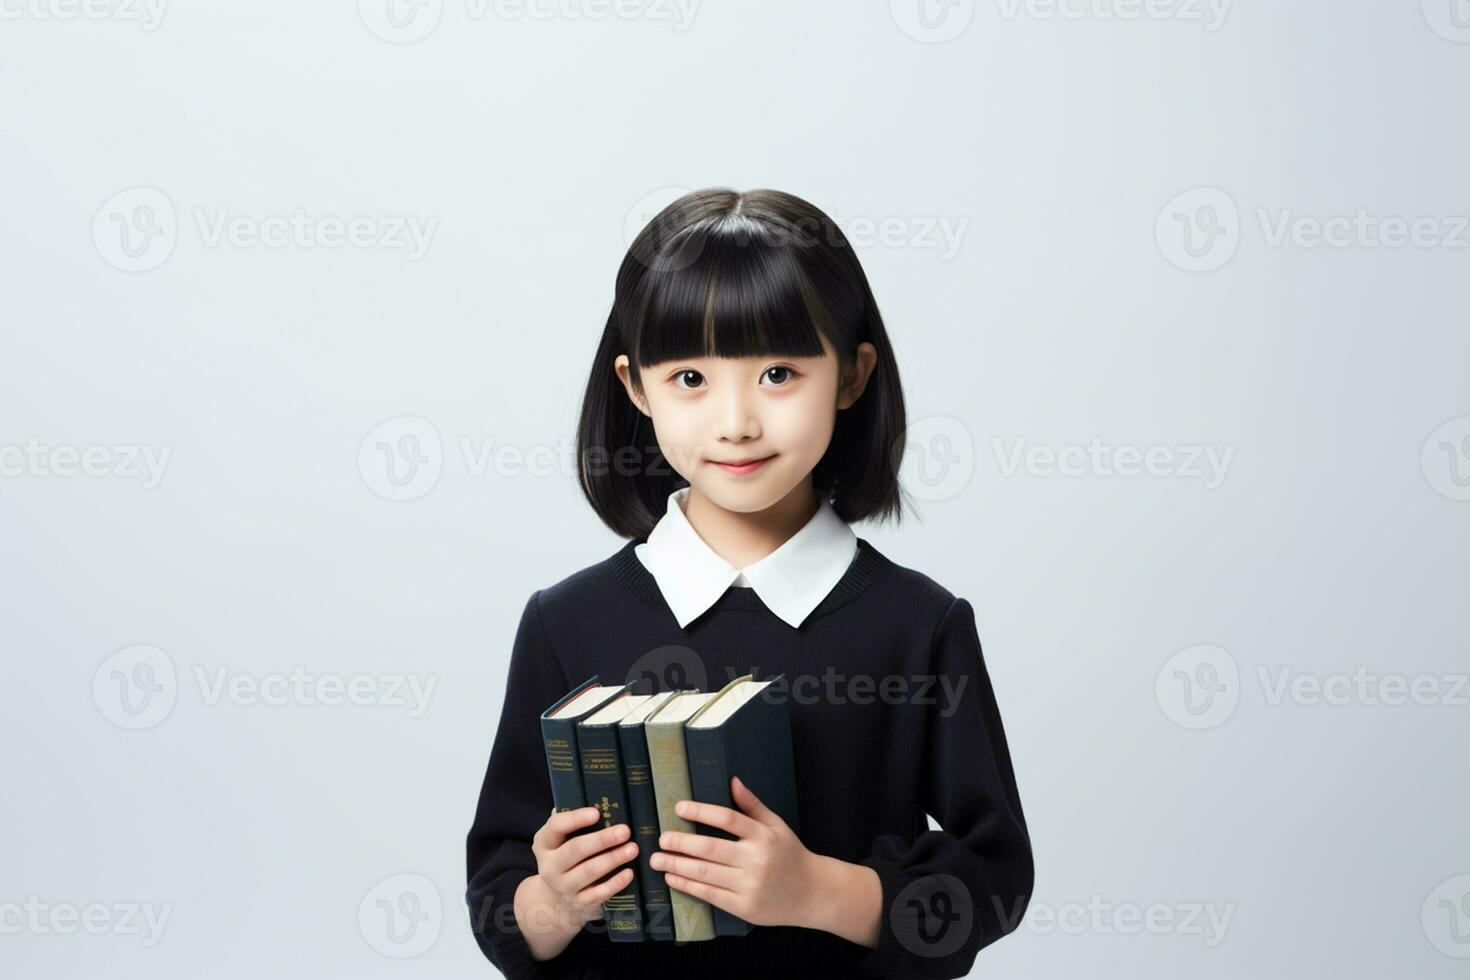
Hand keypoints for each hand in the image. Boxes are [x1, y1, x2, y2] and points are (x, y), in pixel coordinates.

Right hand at [530, 806, 639, 925]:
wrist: (555, 898)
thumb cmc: (567, 854)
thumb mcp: (562, 838)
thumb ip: (573, 820)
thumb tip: (596, 797)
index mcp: (544, 843)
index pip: (556, 827)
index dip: (575, 819)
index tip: (597, 812)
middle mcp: (549, 866)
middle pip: (575, 850)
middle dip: (602, 840)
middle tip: (626, 830)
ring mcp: (563, 887)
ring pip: (588, 872)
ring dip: (613, 859)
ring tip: (633, 849)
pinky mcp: (579, 903)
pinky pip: (598, 894)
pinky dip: (615, 884)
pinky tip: (629, 873)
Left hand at [650, 775, 818, 928]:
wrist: (812, 893)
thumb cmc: (790, 855)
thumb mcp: (776, 825)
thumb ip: (752, 805)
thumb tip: (732, 780)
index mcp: (763, 835)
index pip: (727, 818)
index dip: (701, 811)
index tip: (678, 807)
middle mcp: (756, 860)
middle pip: (710, 848)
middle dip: (680, 843)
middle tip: (661, 838)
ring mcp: (750, 885)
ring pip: (705, 873)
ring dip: (677, 865)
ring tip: (657, 859)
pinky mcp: (744, 907)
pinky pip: (710, 895)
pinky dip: (688, 886)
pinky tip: (673, 878)